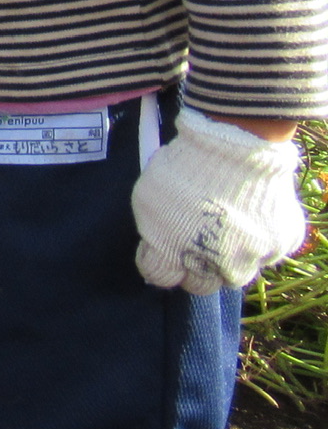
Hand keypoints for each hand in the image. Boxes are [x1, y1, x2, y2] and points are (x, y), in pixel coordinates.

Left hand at [132, 108, 306, 293]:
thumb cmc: (182, 166)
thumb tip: (155, 253)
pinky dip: (259, 241)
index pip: (161, 277)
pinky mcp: (282, 242)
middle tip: (195, 241)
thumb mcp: (146, 198)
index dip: (158, 261)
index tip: (159, 247)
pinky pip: (268, 252)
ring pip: (238, 272)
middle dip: (196, 267)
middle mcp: (216, 266)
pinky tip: (251, 219)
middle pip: (202, 284)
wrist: (234, 143)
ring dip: (229, 258)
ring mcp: (253, 257)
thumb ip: (151, 232)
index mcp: (174, 254)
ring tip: (225, 229)